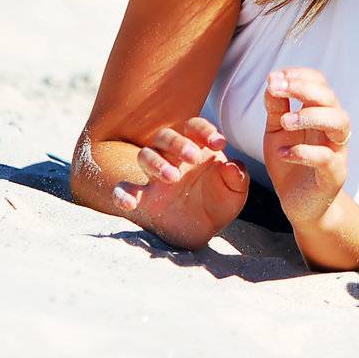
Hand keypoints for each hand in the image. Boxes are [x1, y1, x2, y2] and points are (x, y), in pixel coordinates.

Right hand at [110, 117, 249, 249]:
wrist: (204, 229)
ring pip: (145, 155)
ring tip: (173, 177)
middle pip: (165, 137)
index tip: (219, 143)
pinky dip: (121, 194)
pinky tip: (130, 204)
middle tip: (192, 156)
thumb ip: (237, 178)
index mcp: (195, 147)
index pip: (194, 127)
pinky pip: (122, 189)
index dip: (205, 131)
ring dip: (157, 163)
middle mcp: (172, 156)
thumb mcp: (235, 192)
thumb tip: (233, 166)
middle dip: (178, 143)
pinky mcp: (143, 197)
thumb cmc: (220, 202)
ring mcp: (154, 176)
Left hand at [262, 67, 350, 226]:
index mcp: (320, 114)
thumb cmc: (291, 164)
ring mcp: (337, 151)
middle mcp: (332, 129)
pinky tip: (284, 153)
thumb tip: (272, 82)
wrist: (300, 205)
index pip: (320, 84)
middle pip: (330, 98)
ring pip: (339, 122)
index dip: (299, 76)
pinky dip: (304, 153)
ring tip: (284, 122)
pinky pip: (326, 158)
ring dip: (311, 116)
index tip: (275, 77)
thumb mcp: (277, 132)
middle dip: (304, 88)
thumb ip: (276, 109)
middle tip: (277, 89)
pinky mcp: (334, 174)